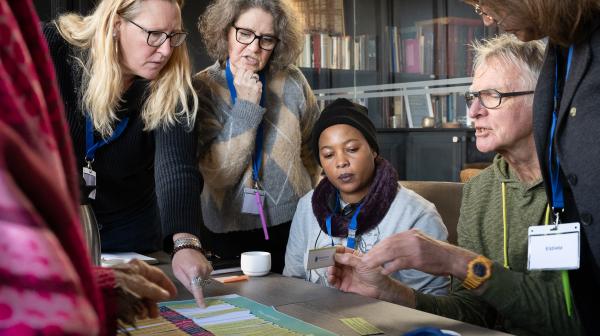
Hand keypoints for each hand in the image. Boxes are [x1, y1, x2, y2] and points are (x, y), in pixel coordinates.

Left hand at [112, 259, 176, 321]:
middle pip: (149, 289)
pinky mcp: (118, 295)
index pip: (157, 275)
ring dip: (143, 308)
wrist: (98, 289)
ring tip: (143, 315)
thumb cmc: (119, 282)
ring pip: (140, 298)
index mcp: (139, 267)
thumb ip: (154, 290)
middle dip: (153, 303)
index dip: (166, 285)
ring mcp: (125, 285)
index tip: (173, 294)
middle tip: (155, 313)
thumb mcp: (141, 285)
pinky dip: (133, 310)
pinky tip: (134, 315)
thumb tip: (165, 294)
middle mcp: (133, 275)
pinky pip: (129, 303)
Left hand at [172, 248, 212, 307]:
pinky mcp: (210, 267)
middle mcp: (203, 270)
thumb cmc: (180, 258)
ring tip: (190, 270)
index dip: (200, 298)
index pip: (198, 288)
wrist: (188, 245)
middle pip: (200, 285)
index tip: (203, 306)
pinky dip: (201, 276)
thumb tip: (193, 291)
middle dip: (194, 285)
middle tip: (186, 275)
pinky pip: (205, 277)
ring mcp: (208, 268)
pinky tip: (195, 269)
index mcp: (194, 272)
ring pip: (203, 282)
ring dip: (197, 280)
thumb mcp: (178, 271)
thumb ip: (186, 282)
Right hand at [233, 68, 261, 104]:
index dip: (245, 71)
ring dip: (256, 80)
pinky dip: (259, 86)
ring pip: (256, 76)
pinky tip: (256, 90)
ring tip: (253, 86)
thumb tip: (244, 67)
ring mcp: (250, 84)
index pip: (242, 69)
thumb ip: (239, 77)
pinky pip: (260, 82)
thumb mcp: (237, 86)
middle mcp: (243, 82)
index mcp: (237, 81)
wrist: (247, 106)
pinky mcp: (257, 87)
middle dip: (252, 75)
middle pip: (250, 71)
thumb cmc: (243, 95)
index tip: (246, 75)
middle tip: (251, 81)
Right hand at [327, 246, 388, 298]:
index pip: (341, 251)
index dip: (335, 250)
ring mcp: (345, 275)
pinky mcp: (344, 285)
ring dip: (330, 270)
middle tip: (325, 261)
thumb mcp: (363, 263)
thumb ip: (349, 259)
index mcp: (353, 257)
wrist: (380, 289)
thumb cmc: (375, 274)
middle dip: (329, 261)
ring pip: (333, 271)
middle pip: (335, 261)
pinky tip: (331, 278)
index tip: (329, 250)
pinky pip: (334, 281)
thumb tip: (337, 255)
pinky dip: (331, 279)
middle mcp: (348, 265)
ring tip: (331, 270)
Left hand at [361, 229, 475, 277]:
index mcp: (411, 233)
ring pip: (391, 252)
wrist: (452, 258)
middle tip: (364, 260)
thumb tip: (391, 248)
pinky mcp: (418, 259)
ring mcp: (415, 248)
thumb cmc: (436, 253)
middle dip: (374, 252)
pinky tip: (384, 271)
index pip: (390, 239)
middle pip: (388, 244)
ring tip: (369, 265)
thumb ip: (407, 243)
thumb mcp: (420, 242)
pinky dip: (390, 267)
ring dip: (378, 259)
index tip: (369, 253)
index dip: (378, 247)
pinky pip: (400, 262)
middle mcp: (411, 238)